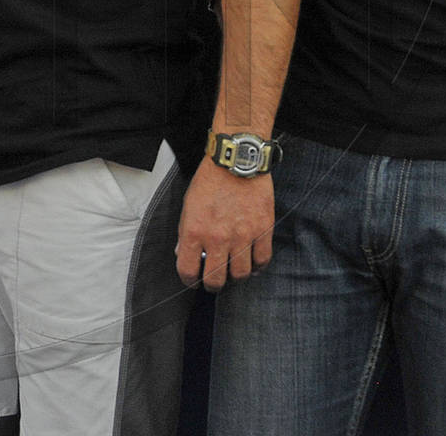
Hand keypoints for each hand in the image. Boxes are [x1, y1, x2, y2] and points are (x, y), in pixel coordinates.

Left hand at [175, 161, 274, 289]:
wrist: (235, 160)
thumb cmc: (210, 180)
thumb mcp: (188, 205)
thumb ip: (184, 233)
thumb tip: (182, 254)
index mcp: (194, 231)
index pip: (188, 271)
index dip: (189, 280)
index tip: (192, 280)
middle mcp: (217, 238)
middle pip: (216, 280)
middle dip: (212, 285)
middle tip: (214, 282)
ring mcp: (242, 236)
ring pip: (240, 275)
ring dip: (235, 278)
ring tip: (233, 273)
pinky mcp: (263, 230)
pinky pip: (262, 260)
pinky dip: (257, 267)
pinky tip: (252, 264)